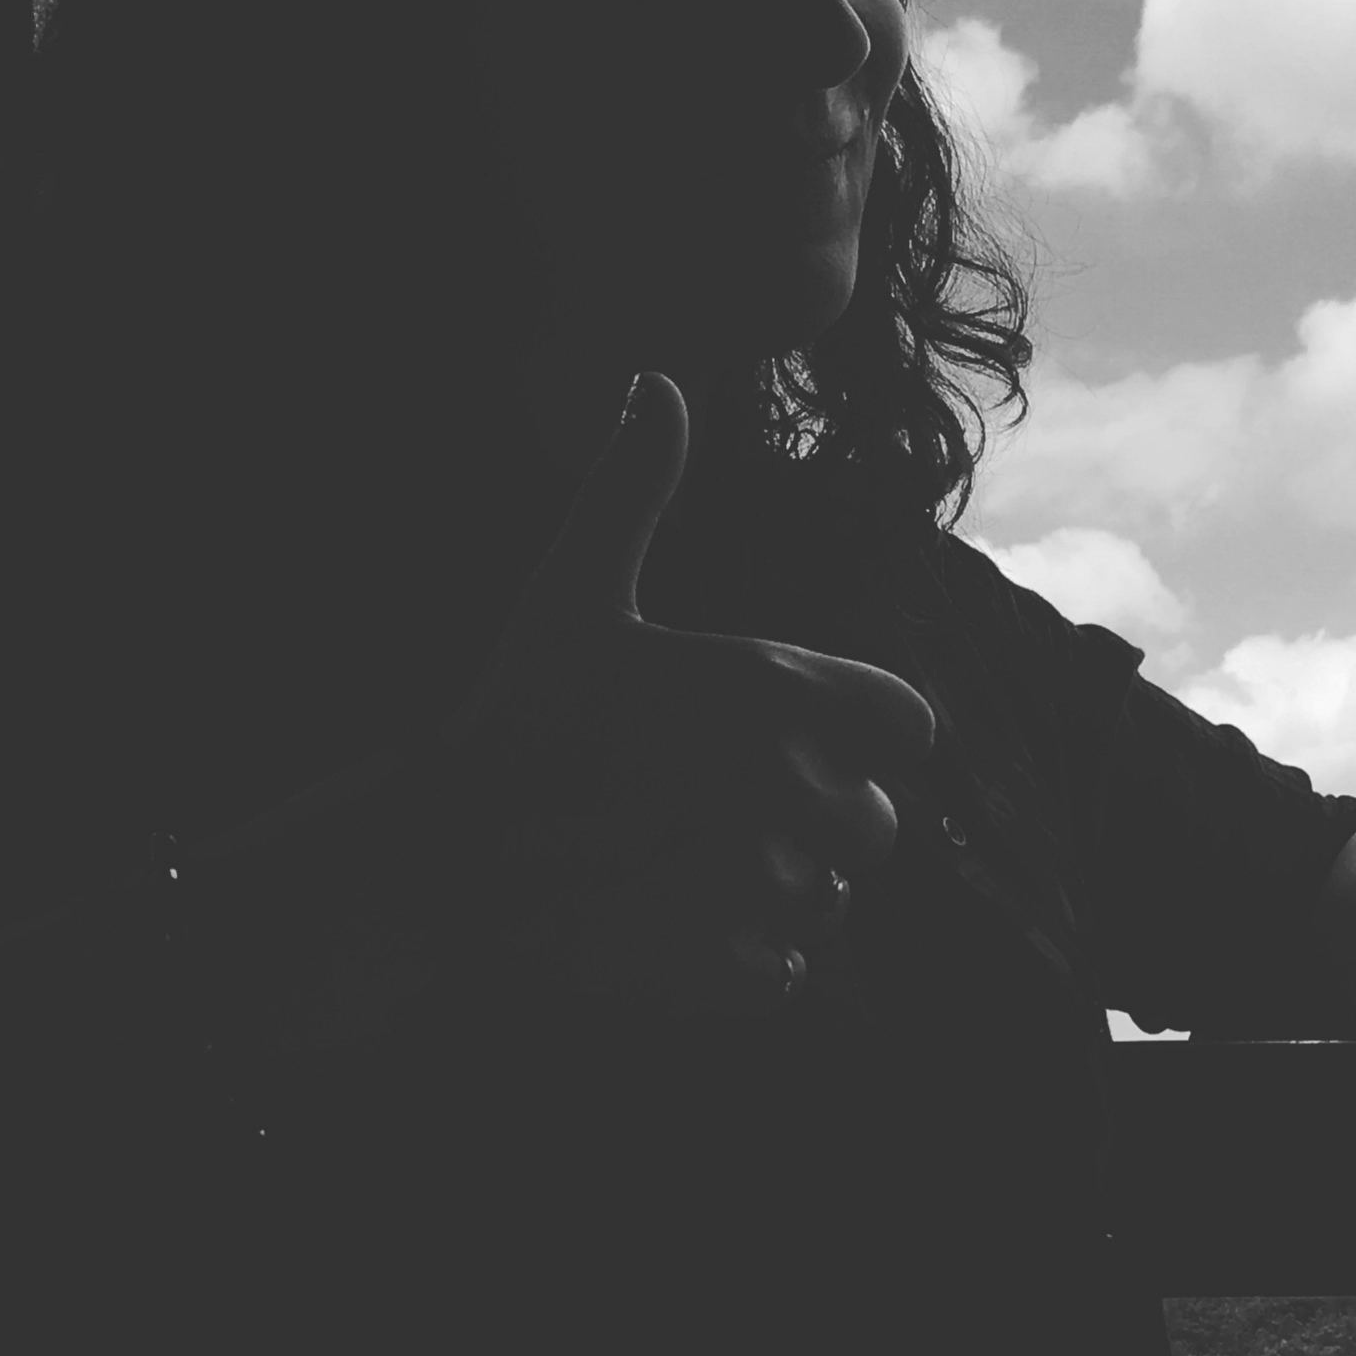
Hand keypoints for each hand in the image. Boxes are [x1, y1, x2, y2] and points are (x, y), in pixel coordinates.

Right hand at [426, 372, 936, 1013]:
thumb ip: (635, 484)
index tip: (798, 745)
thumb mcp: (576, 585)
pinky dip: (748, 966)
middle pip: (879, 828)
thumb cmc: (518, 709)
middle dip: (820, 826)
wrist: (443, 847)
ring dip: (782, 896)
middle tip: (718, 813)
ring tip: (688, 868)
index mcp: (780, 689)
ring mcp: (770, 886)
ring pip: (833, 905)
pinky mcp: (737, 969)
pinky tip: (677, 930)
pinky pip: (789, 977)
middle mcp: (794, 786)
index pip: (912, 728)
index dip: (864, 741)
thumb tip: (654, 378)